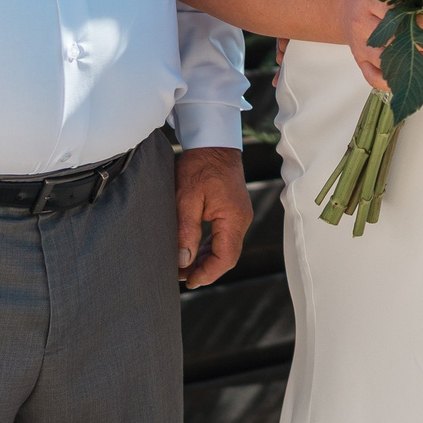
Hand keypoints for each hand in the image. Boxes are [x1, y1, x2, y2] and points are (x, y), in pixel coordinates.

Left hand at [175, 146, 253, 288]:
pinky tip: (195, 251)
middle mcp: (241, 220)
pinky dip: (210, 248)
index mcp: (233, 219)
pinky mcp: (233, 210)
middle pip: (227, 256)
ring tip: (184, 267)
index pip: (225, 258)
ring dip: (206, 260)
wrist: (213, 141)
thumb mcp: (186, 197)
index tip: (187, 281)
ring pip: (226, 248)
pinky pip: (224, 237)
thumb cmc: (199, 165)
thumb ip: (186, 230)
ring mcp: (239, 215)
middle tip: (180, 277)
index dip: (207, 274)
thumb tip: (184, 260)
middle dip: (205, 270)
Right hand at [338, 0, 422, 91]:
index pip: (393, 11)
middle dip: (419, 43)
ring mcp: (358, 44)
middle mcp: (361, 22)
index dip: (417, 20)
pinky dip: (390, 82)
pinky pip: (372, 77)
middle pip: (391, 37)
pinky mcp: (357, 60)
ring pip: (383, 59)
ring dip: (410, 64)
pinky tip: (406, 78)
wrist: (342, 8)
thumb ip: (420, 2)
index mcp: (369, 0)